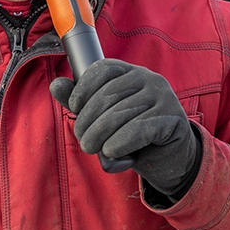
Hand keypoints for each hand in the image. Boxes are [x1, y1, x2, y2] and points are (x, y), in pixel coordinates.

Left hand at [50, 59, 200, 196]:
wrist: (169, 160)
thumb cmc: (132, 136)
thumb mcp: (103, 118)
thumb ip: (81, 102)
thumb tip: (56, 85)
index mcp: (131, 72)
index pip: (102, 69)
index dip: (83, 88)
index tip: (75, 109)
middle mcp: (149, 79)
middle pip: (108, 95)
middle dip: (88, 121)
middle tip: (85, 142)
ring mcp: (164, 97)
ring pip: (120, 114)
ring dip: (100, 136)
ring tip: (94, 149)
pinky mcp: (173, 120)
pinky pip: (138, 129)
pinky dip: (120, 143)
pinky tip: (112, 152)